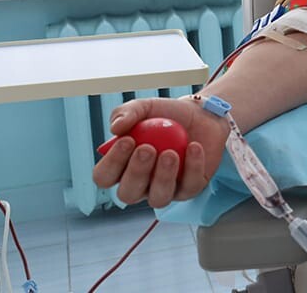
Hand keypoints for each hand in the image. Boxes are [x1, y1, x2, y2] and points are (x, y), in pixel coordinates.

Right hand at [92, 96, 229, 207]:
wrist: (201, 115)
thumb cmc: (166, 115)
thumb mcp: (145, 107)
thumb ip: (126, 113)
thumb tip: (115, 128)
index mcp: (121, 167)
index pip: (104, 176)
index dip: (111, 163)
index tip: (127, 140)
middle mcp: (140, 184)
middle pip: (128, 194)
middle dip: (136, 173)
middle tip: (147, 148)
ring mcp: (165, 189)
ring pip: (158, 199)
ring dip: (163, 177)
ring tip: (170, 153)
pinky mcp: (190, 188)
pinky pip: (189, 187)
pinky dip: (192, 166)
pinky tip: (194, 147)